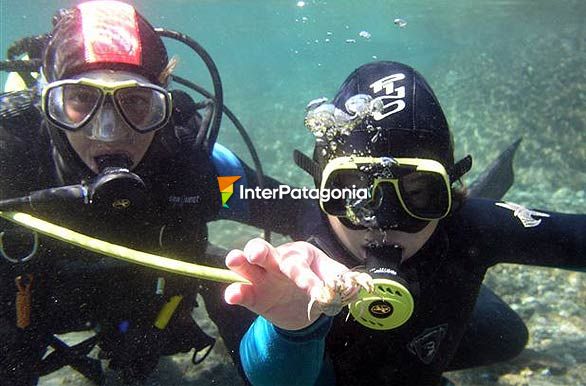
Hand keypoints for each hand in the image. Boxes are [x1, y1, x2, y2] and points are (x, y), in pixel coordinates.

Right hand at [224, 238, 348, 330]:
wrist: (307, 309)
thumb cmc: (319, 283)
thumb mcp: (332, 279)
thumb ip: (342, 280)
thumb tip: (355, 285)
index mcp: (298, 254)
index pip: (299, 262)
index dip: (308, 278)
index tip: (319, 294)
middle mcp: (277, 261)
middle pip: (264, 250)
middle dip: (259, 250)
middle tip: (257, 254)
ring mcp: (262, 277)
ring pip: (245, 264)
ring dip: (240, 261)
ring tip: (236, 260)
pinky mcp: (253, 295)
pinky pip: (241, 290)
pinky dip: (235, 292)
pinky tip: (232, 296)